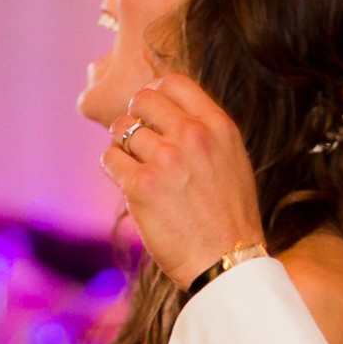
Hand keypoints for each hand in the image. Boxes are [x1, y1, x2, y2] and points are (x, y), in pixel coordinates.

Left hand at [99, 74, 265, 288]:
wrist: (227, 260)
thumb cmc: (230, 216)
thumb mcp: (232, 160)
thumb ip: (205, 132)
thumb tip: (169, 113)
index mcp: (218, 126)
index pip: (174, 83)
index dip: (155, 93)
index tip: (150, 112)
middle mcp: (192, 136)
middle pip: (142, 99)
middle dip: (134, 117)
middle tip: (137, 141)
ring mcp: (165, 159)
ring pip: (121, 130)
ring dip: (123, 147)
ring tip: (137, 169)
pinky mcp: (141, 186)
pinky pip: (110, 159)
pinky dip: (113, 168)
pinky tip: (128, 184)